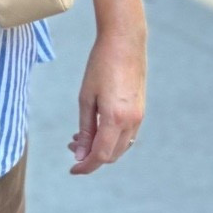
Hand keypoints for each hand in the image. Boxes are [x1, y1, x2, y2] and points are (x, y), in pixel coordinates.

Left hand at [68, 26, 145, 174]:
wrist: (125, 42)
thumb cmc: (100, 65)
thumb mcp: (86, 98)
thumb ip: (85, 129)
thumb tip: (80, 154)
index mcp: (115, 118)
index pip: (100, 155)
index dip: (86, 166)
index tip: (72, 170)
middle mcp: (131, 121)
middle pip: (111, 155)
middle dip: (91, 157)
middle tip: (72, 146)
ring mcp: (139, 116)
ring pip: (121, 147)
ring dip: (102, 148)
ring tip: (80, 137)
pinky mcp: (141, 110)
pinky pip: (127, 135)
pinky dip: (112, 139)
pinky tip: (97, 129)